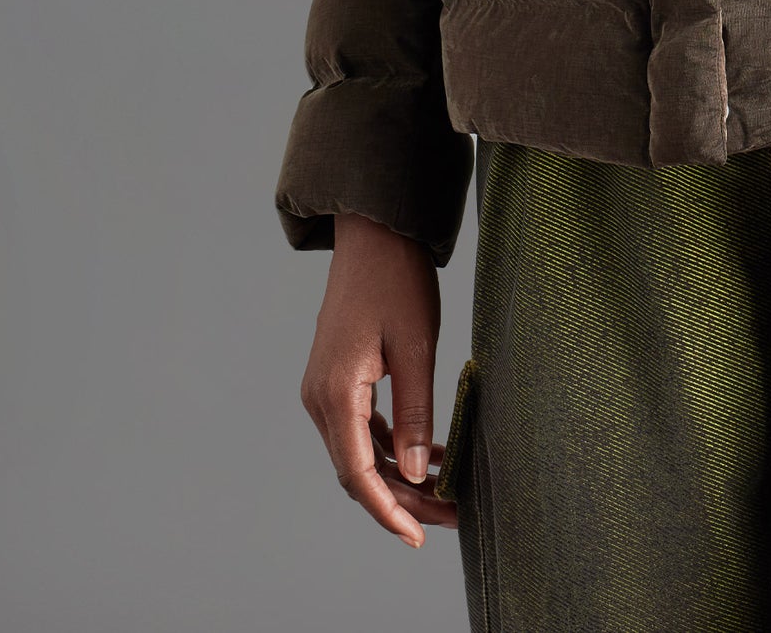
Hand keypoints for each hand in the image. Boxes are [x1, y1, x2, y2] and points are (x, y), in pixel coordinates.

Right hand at [300, 212, 458, 547]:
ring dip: (398, 477)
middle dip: (402, 499)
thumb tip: (414, 471)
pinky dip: (391, 448)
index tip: (418, 537)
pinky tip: (429, 456)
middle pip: (357, 470)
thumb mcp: (417, 346)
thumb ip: (415, 413)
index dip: (388, 511)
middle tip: (450, 516)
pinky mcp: (337, 380)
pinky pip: (360, 429)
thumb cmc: (397, 280)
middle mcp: (320, 398)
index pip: (357, 473)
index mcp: (336, 392)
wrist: (375, 233)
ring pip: (358, 453)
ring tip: (447, 492)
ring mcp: (324, 389)